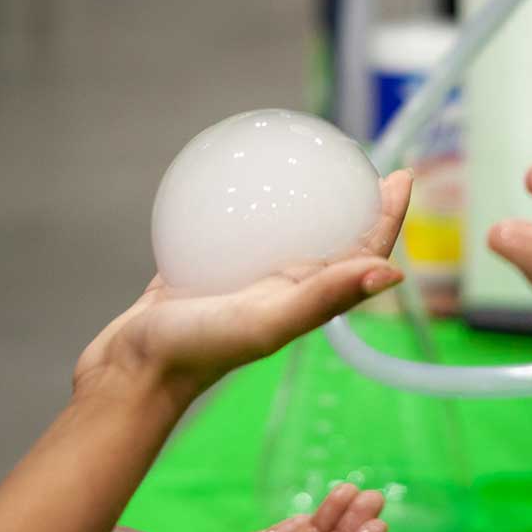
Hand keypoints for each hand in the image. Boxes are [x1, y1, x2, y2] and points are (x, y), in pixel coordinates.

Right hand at [74, 170, 412, 406]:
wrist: (130, 370)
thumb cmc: (201, 349)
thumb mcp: (268, 320)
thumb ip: (326, 296)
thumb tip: (393, 272)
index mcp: (310, 297)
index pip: (364, 252)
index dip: (388, 217)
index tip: (401, 176)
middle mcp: (288, 286)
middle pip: (339, 237)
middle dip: (360, 202)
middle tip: (364, 160)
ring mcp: (251, 277)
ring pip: (293, 231)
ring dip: (312, 201)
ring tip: (313, 162)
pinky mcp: (212, 267)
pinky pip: (239, 227)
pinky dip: (250, 202)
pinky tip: (240, 173)